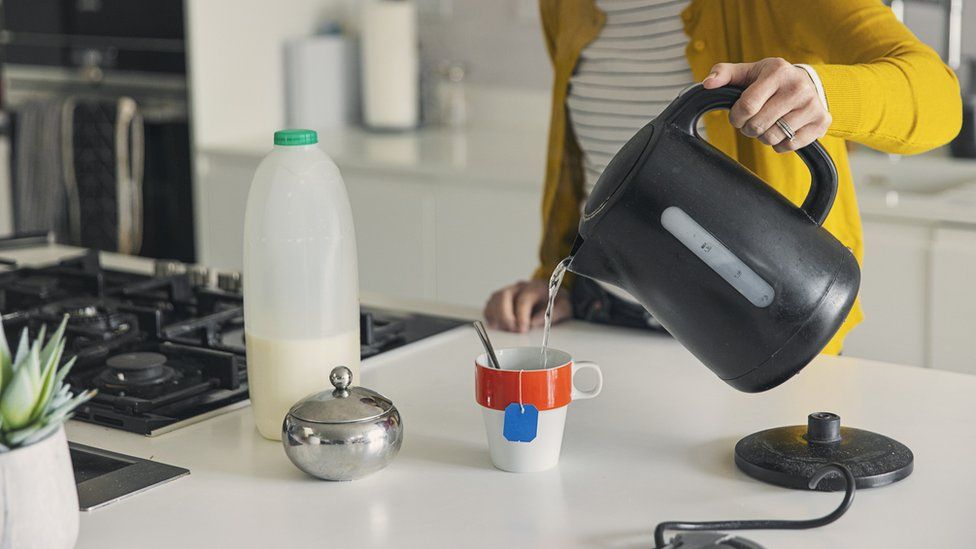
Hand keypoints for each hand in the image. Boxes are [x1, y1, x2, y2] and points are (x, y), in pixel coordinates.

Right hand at [483, 280, 571, 332]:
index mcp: (536, 287)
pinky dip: (491, 316)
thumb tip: (534, 322)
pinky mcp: (500, 299)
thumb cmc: (557, 302)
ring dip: (498, 317)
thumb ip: (553, 313)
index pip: (524, 299)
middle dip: (506, 316)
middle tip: (513, 330)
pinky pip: (489, 306)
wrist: (553, 295)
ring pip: (494, 300)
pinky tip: (499, 325)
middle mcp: (520, 287)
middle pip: (504, 296)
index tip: (523, 329)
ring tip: (508, 329)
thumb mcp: (564, 307)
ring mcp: (508, 291)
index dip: (521, 315)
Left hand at [701, 57, 830, 152]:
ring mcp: (812, 105)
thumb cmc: (771, 80)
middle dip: (748, 127)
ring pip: (772, 137)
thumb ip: (724, 74)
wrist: (809, 84)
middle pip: (758, 125)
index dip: (736, 117)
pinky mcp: (821, 122)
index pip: (747, 106)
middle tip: (752, 120)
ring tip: (768, 123)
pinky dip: (779, 143)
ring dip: (763, 136)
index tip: (738, 115)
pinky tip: (782, 129)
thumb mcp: (749, 71)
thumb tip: (708, 84)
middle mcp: (798, 87)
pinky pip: (788, 146)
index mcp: (777, 71)